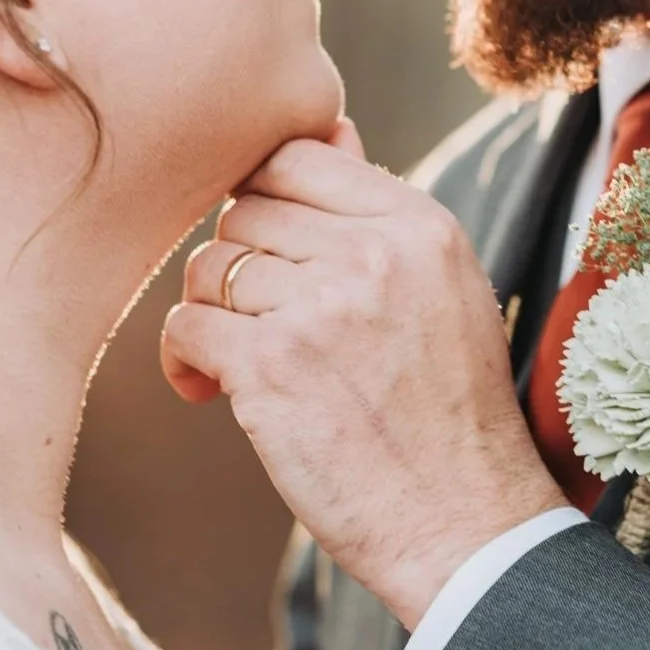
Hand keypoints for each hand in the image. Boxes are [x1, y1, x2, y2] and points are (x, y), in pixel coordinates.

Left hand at [160, 121, 567, 628]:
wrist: (467, 525)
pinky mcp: (272, 367)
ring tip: (238, 361)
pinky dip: (183, 358)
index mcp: (420, 223)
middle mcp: (372, 252)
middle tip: (256, 318)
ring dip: (210, 313)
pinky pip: (187, 325)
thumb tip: (332, 124)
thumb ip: (378, 208)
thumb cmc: (449, 411)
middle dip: (238, 263)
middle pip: (246, 211)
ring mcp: (320, 306)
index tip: (267, 250)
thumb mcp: (444, 287)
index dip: (263, 200)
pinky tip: (208, 388)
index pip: (298, 157)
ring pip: (210, 267)